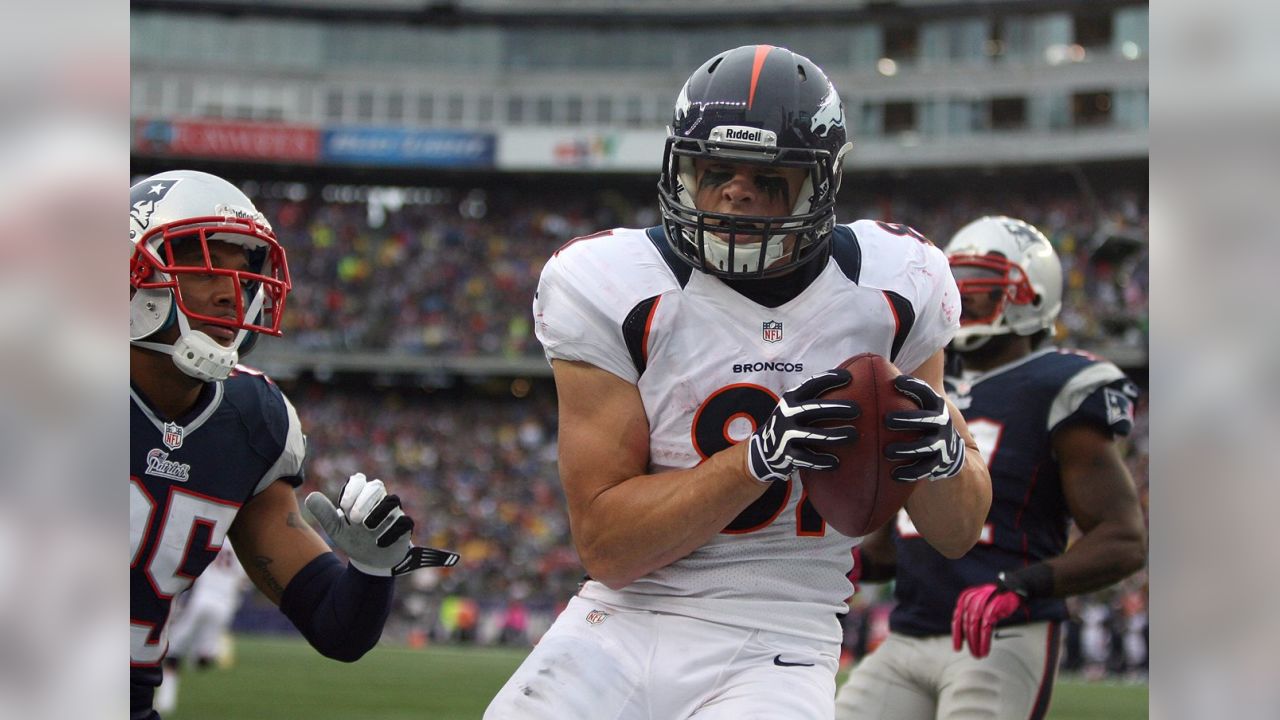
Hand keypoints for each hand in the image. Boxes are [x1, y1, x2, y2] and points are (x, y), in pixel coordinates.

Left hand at [305, 473, 459, 576]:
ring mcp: (394, 513)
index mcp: (361, 496)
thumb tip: (311, 496)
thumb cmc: (354, 539)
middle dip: (365, 500)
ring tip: (366, 527)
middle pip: (377, 486)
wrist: (370, 562)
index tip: (343, 506)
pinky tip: (379, 542)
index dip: (352, 488)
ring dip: (379, 512)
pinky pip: (404, 522)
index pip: (359, 480)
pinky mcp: (404, 527)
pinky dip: (392, 531)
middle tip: (354, 519)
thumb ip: (325, 513)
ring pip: (393, 500)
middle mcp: (379, 500)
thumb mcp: (336, 529)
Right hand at [746, 370, 859, 482]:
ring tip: (854, 435)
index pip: (811, 384)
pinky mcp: (786, 455)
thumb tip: (850, 382)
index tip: (849, 377)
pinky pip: (806, 459)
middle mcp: (787, 414)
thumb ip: (815, 397)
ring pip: (812, 435)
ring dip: (834, 435)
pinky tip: (836, 462)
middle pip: (813, 409)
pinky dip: (821, 461)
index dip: (829, 379)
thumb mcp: (796, 407)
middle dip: (836, 408)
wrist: (764, 450)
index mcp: (791, 399)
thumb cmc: (791, 424)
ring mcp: (785, 435)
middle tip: (857, 409)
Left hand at [883, 376, 964, 481]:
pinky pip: (925, 469)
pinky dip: (911, 472)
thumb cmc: (918, 420)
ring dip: (907, 448)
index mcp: (934, 404)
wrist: (947, 448)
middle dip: (908, 419)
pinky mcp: (939, 462)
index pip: (926, 392)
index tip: (897, 382)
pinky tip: (894, 474)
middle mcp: (941, 422)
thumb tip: (860, 372)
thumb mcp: (916, 404)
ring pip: (925, 445)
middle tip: (887, 420)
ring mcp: (941, 442)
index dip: (913, 386)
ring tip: (888, 451)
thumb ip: (896, 393)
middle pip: (927, 419)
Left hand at [951, 575, 1026, 657]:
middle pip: (966, 625)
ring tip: (978, 654)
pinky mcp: (992, 611)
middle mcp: (971, 600)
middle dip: (969, 642)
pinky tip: (984, 650)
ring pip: (974, 629)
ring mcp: (981, 605)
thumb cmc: (995, 598)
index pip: (957, 618)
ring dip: (975, 644)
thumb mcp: (979, 602)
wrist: (1012, 589)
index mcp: (965, 598)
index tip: (957, 647)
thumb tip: (964, 634)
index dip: (956, 635)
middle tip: (972, 653)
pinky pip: (985, 630)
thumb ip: (970, 615)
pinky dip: (984, 642)